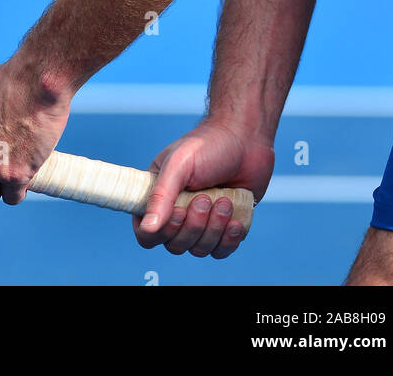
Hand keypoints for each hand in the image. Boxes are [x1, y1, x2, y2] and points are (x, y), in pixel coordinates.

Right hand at [133, 117, 273, 258]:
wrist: (246, 140)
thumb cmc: (208, 145)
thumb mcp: (179, 165)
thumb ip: (160, 196)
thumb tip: (146, 228)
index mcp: (158, 196)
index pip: (146, 234)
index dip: (161, 232)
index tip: (179, 210)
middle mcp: (177, 213)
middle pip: (175, 245)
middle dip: (194, 225)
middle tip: (205, 198)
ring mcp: (202, 222)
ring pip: (199, 250)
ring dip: (214, 229)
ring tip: (225, 201)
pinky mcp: (224, 228)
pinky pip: (220, 252)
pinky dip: (228, 240)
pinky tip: (235, 220)